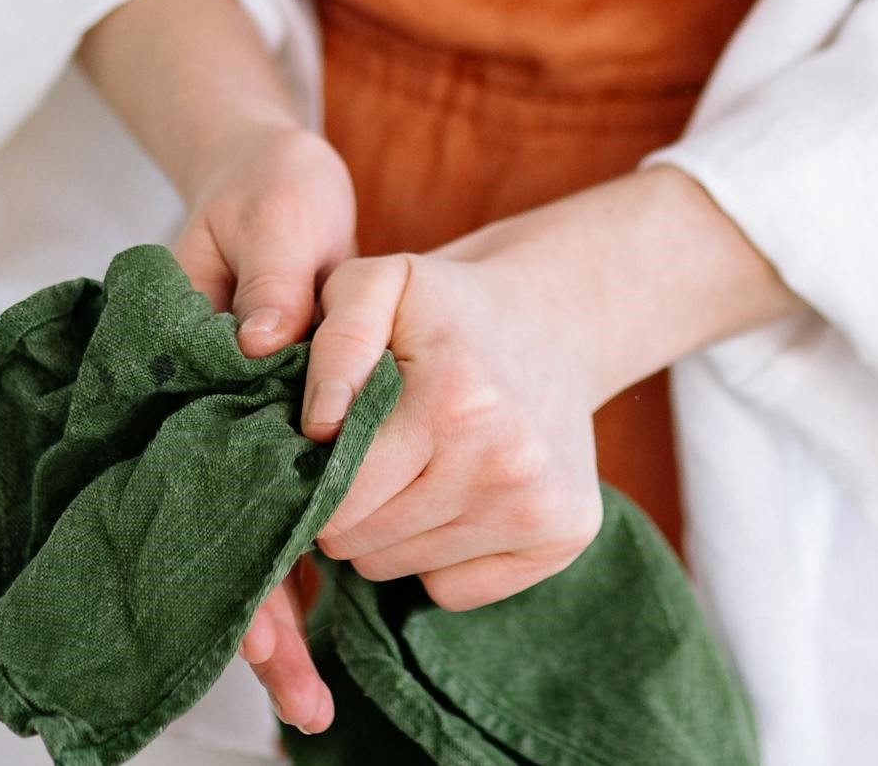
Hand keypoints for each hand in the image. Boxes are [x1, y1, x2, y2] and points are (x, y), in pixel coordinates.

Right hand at [167, 120, 354, 737]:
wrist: (280, 178)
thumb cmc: (267, 193)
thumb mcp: (272, 219)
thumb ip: (273, 281)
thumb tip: (266, 345)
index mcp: (184, 367)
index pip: (191, 477)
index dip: (224, 552)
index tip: (260, 625)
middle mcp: (208, 413)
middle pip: (225, 528)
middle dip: (257, 618)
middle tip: (300, 701)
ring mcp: (249, 426)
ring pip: (260, 532)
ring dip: (283, 611)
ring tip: (318, 703)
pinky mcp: (290, 425)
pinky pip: (296, 503)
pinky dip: (312, 556)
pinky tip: (340, 622)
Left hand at [302, 245, 606, 614]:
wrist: (551, 318)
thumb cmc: (444, 306)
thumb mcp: (377, 286)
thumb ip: (335, 345)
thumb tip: (317, 428)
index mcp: (453, 400)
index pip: (339, 497)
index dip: (312, 475)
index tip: (321, 443)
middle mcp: (506, 463)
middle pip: (364, 543)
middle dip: (346, 505)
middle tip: (368, 451)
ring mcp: (542, 507)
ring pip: (403, 571)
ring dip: (389, 529)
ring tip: (413, 462)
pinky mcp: (565, 535)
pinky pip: (454, 590)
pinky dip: (438, 554)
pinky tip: (454, 491)